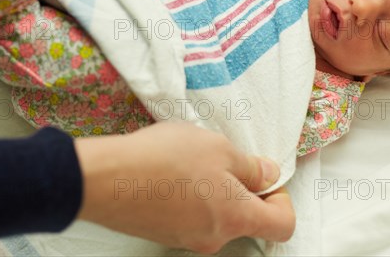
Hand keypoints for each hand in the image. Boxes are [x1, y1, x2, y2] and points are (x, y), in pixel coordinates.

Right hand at [75, 121, 295, 253]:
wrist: (105, 179)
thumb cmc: (164, 159)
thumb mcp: (219, 149)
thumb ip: (251, 167)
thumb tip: (269, 176)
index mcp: (236, 218)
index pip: (282, 225)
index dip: (283, 200)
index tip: (267, 180)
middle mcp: (214, 238)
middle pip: (246, 219)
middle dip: (242, 189)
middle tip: (222, 159)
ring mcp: (186, 240)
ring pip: (216, 216)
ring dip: (213, 191)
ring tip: (190, 162)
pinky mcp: (164, 234)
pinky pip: (190, 217)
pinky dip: (190, 198)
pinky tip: (170, 173)